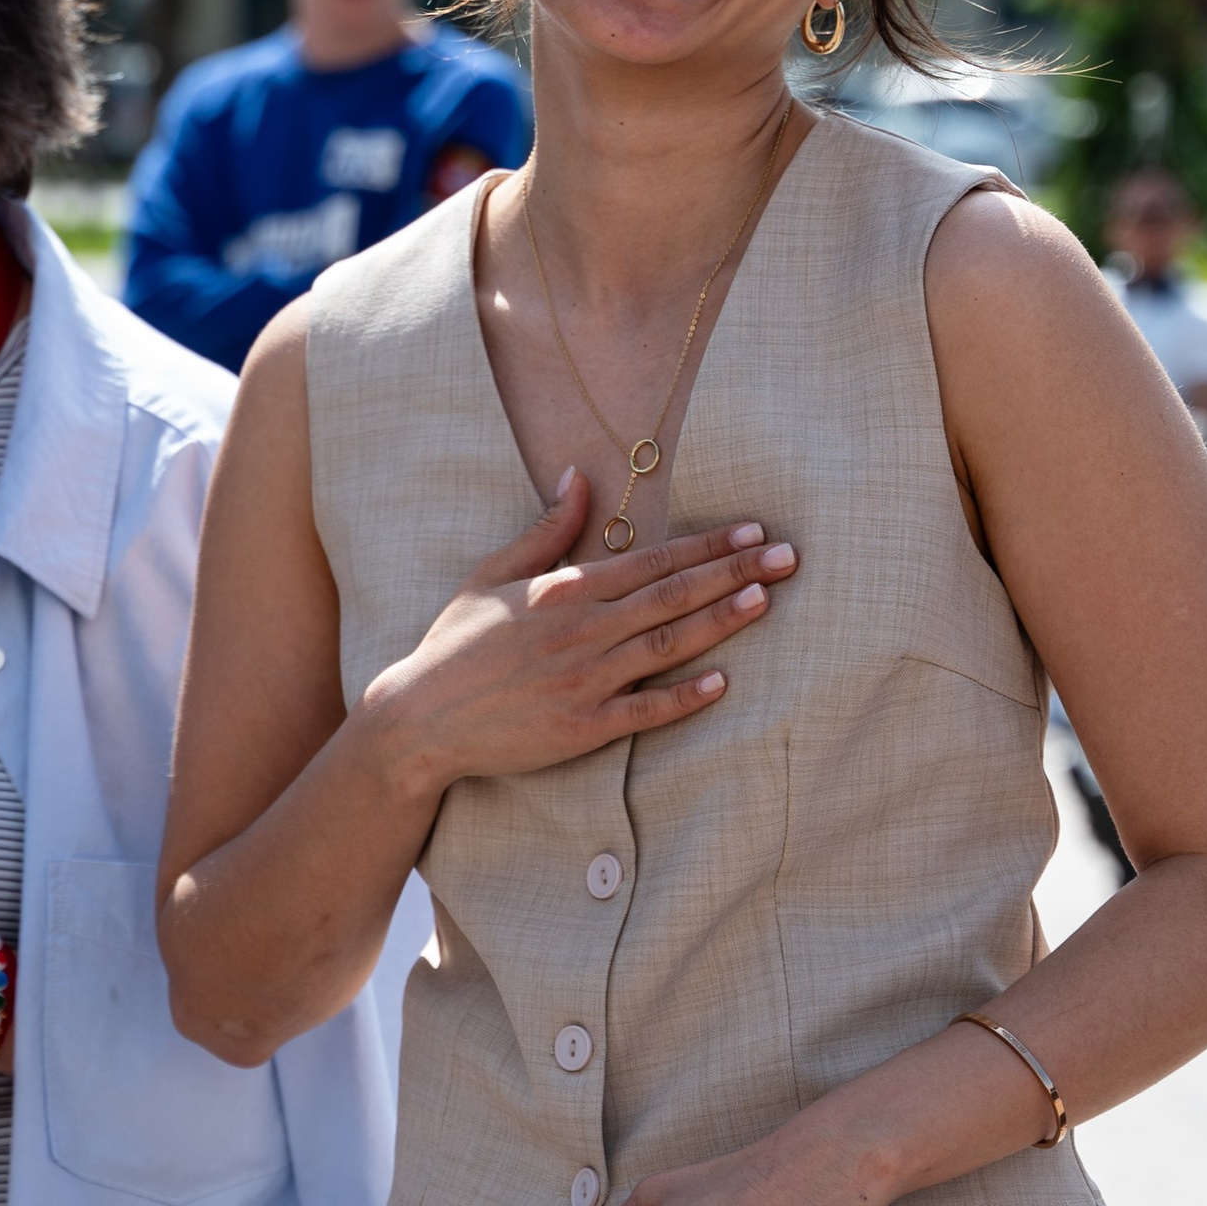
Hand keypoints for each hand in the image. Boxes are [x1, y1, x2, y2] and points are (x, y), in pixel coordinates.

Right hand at [358, 479, 795, 805]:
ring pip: (667, 646)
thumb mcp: (490, 574)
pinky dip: (684, 696)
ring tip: (767, 600)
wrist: (418, 719)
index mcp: (563, 590)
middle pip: (672, 595)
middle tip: (789, 555)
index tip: (753, 530)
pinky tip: (723, 681)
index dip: (707, 546)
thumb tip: (579, 476)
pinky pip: (644, 711)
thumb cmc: (454, 644)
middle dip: (734, 573)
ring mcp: (583, 681)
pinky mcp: (580, 729)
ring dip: (720, 622)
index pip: (651, 560)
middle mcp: (580, 631)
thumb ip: (545, 529)